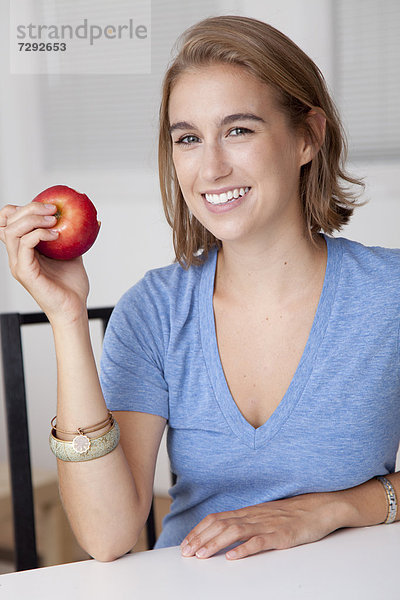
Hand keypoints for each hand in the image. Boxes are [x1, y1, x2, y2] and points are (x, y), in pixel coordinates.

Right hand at [0, 201, 88, 322]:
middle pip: (7, 221)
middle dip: (29, 208)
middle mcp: (16, 256)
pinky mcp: (25, 272)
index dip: (21, 208)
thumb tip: (88, 219)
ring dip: (33, 219)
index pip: (8, 222)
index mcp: (23, 250)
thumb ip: (71, 236)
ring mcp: (18, 264)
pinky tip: (56, 235)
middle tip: (52, 209)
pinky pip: (25, 245)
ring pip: (11, 230)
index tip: (47, 206)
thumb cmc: (72, 285)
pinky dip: (39, 234)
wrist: (74, 308)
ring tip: (54, 220)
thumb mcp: (71, 253)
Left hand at [180, 492, 344, 559]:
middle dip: (201, 538)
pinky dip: (245, 549)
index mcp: (249, 512)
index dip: (199, 530)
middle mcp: (254, 516)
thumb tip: (225, 534)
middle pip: (221, 525)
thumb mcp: (265, 516)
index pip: (217, 518)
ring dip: (216, 544)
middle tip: (187, 552)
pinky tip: (233, 556)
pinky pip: (260, 541)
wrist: (320, 507)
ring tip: (202, 555)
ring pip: (235, 532)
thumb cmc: (293, 514)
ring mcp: (267, 525)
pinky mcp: (281, 536)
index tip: (186, 543)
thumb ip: (247, 523)